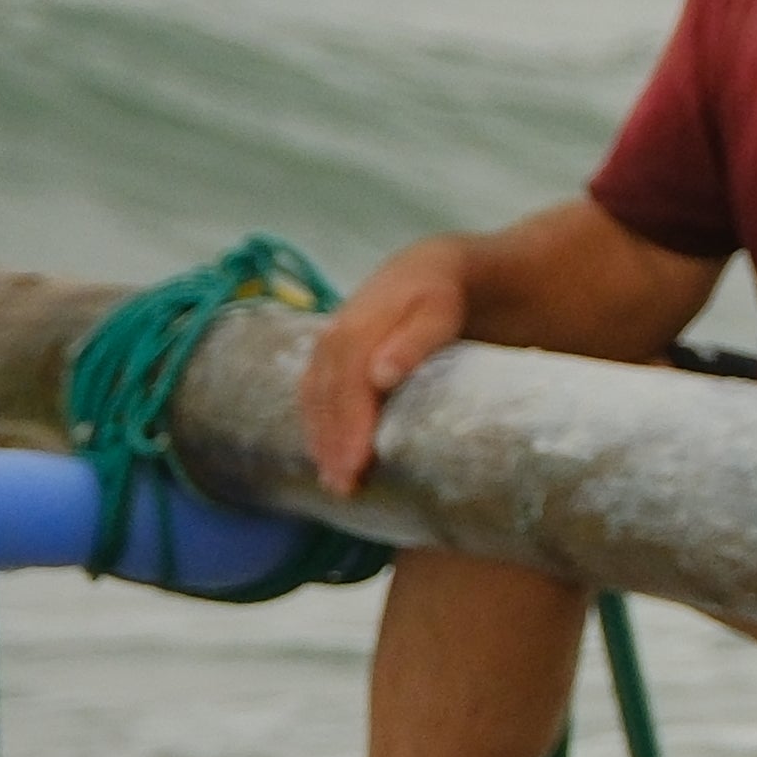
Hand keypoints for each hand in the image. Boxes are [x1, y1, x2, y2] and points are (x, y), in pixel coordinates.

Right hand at [299, 240, 472, 490]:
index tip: (356, 464)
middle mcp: (332, 338)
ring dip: (321, 442)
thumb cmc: (441, 296)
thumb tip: (380, 376)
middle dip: (332, 443)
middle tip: (344, 487)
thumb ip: (414, 340)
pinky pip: (315, 398)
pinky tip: (329, 457)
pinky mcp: (326, 360)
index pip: (348, 384)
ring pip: (315, 401)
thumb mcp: (439, 310)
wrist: (426, 269)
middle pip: (327, 398)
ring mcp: (325, 349)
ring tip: (336, 483)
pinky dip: (319, 428)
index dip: (349, 425)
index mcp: (358, 326)